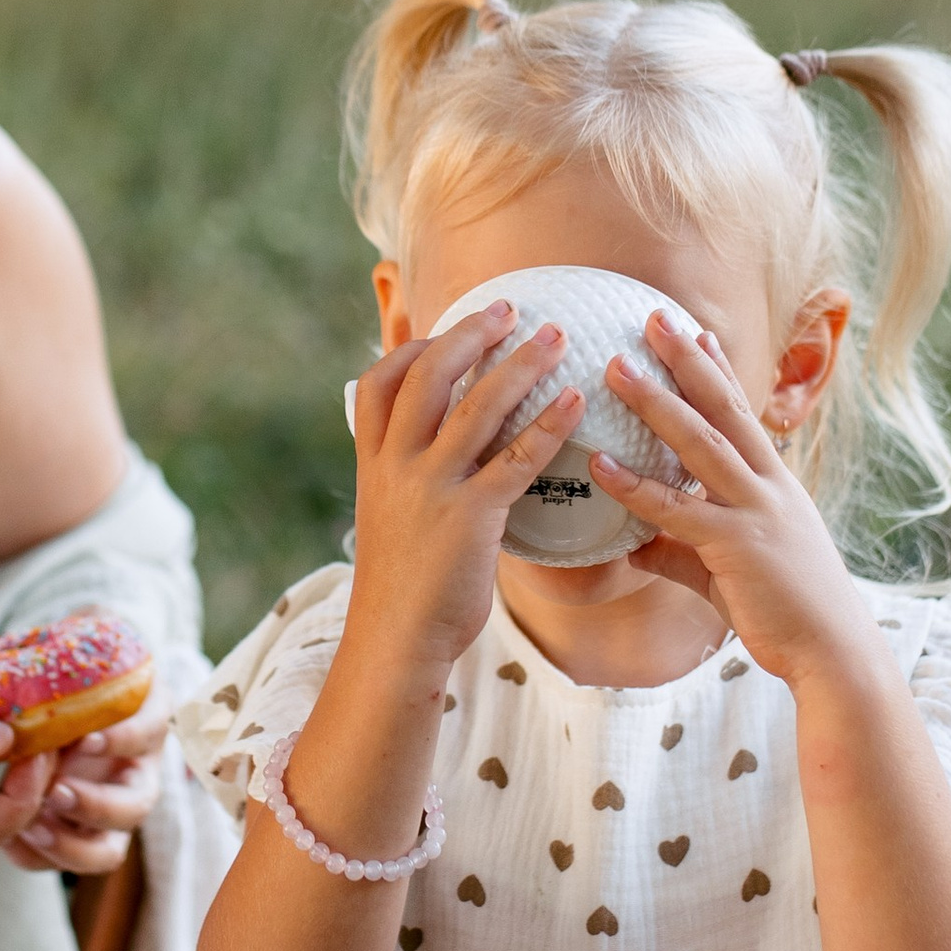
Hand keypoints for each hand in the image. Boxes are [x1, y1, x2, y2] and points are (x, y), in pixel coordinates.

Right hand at [0, 692, 169, 874]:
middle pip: (107, 852)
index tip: (9, 835)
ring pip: (137, 807)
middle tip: (34, 824)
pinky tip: (84, 738)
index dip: (35, 855)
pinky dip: (119, 743)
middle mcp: (114, 793)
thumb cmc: (27, 698)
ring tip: (57, 789)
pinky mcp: (156, 710)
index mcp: (80, 810)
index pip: (59, 857)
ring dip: (96, 806)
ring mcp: (139, 758)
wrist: (77, 645)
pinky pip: (150, 735)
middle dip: (69, 847)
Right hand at [348, 304, 584, 674]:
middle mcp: (396, 465)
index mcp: (374, 463)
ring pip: (476, 405)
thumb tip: (443, 451)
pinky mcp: (470, 517)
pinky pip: (516, 458)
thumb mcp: (391, 518)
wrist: (396, 641)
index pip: (379, 382)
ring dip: (520, 363)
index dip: (412, 347)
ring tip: (556, 336)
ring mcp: (430, 488)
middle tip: (512, 308)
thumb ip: (411, 476)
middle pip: (428, 374)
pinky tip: (576, 401)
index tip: (446, 330)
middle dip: (471, 333)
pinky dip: (548, 423)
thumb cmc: (404, 584)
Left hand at [591, 312, 883, 693]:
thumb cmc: (789, 610)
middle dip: (688, 360)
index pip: (743, 413)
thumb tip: (635, 545)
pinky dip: (637, 486)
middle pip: (723, 409)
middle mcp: (768, 485)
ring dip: (656, 401)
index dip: (719, 371)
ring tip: (617, 367)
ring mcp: (755, 511)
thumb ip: (682, 551)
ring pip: (699, 443)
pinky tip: (603, 465)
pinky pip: (677, 509)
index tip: (697, 332)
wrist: (833, 650)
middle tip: (654, 317)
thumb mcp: (733, 570)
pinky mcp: (737, 546)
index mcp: (775, 483)